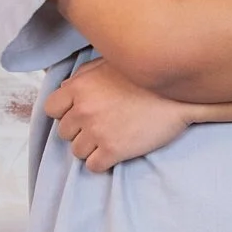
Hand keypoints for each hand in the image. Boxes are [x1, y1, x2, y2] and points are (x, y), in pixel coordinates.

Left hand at [45, 59, 199, 172]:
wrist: (180, 94)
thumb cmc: (146, 77)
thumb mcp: (110, 65)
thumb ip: (84, 77)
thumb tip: (66, 89)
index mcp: (79, 87)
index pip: (51, 108)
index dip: (64, 113)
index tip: (80, 114)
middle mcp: (83, 110)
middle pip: (64, 132)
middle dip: (80, 131)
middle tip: (101, 127)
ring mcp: (97, 132)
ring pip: (77, 151)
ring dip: (91, 148)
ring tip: (110, 139)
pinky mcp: (114, 151)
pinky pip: (93, 166)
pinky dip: (103, 162)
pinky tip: (116, 153)